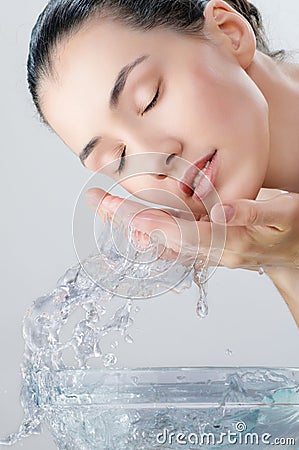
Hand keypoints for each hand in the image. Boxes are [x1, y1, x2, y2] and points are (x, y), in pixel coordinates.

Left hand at [86, 188, 298, 269]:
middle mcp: (212, 250)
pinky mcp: (205, 242)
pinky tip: (129, 219)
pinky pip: (171, 237)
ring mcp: (206, 248)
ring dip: (131, 222)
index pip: (184, 234)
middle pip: (162, 237)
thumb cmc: (294, 230)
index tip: (127, 212)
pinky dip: (149, 227)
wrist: (296, 250)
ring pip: (161, 237)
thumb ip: (253, 214)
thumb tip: (222, 211)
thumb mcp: (285, 216)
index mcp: (230, 244)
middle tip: (97, 200)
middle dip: (128, 219)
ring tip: (103, 205)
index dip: (155, 223)